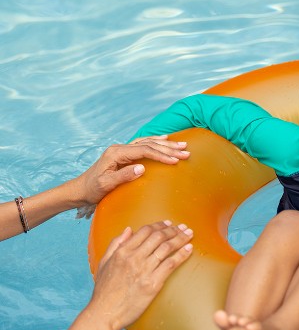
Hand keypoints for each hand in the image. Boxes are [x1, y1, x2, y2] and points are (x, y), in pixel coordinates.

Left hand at [73, 135, 189, 207]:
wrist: (81, 189)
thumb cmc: (93, 189)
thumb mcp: (106, 185)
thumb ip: (123, 176)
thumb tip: (142, 168)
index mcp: (116, 153)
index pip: (144, 151)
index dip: (161, 155)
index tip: (175, 160)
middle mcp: (120, 148)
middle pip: (149, 144)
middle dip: (169, 148)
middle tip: (186, 151)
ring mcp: (122, 150)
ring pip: (148, 142)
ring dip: (166, 144)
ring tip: (182, 145)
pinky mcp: (124, 154)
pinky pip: (143, 144)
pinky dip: (156, 142)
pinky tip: (165, 140)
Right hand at [88, 221, 192, 329]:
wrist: (105, 314)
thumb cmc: (104, 290)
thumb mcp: (104, 262)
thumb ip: (115, 244)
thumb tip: (129, 229)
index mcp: (123, 252)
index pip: (145, 231)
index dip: (160, 225)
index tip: (169, 223)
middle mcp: (134, 258)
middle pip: (159, 236)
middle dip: (174, 230)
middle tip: (183, 227)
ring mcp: (144, 270)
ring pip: (167, 248)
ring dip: (181, 238)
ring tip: (189, 234)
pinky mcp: (153, 284)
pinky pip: (171, 264)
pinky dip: (182, 254)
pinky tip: (189, 249)